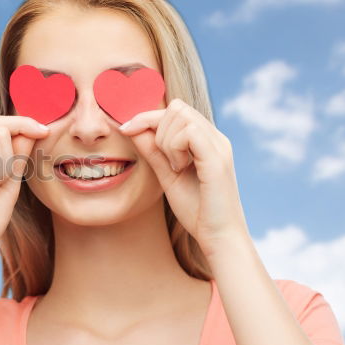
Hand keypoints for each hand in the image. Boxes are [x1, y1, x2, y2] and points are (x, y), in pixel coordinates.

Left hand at [118, 98, 249, 257]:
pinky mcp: (217, 158)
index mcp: (206, 140)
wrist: (218, 237)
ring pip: (181, 115)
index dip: (146, 116)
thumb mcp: (167, 175)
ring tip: (175, 167)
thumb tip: (131, 128)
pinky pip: (189, 132)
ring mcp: (219, 146)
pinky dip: (175, 147)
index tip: (125, 130)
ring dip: (166, 140)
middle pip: (177, 107)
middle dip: (157, 128)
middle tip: (164, 160)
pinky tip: (180, 169)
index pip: (175, 110)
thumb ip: (152, 151)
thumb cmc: (196, 210)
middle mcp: (215, 138)